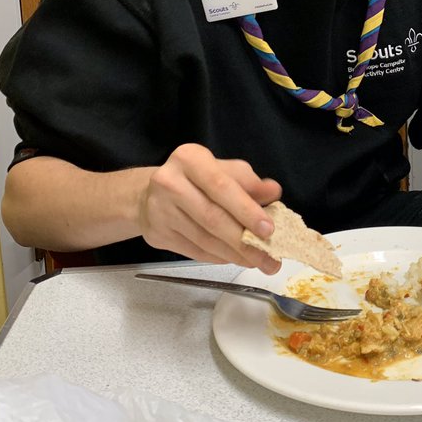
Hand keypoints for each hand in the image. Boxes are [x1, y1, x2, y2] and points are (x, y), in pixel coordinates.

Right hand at [138, 143, 282, 272]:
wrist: (148, 194)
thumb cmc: (194, 179)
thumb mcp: (222, 170)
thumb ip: (248, 182)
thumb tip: (274, 192)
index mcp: (190, 159)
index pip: (221, 187)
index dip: (246, 210)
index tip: (269, 230)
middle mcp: (170, 182)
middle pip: (212, 218)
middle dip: (245, 242)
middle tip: (270, 259)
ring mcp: (160, 210)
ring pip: (204, 239)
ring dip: (235, 255)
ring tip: (257, 262)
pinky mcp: (157, 234)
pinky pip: (195, 251)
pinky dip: (219, 257)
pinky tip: (235, 259)